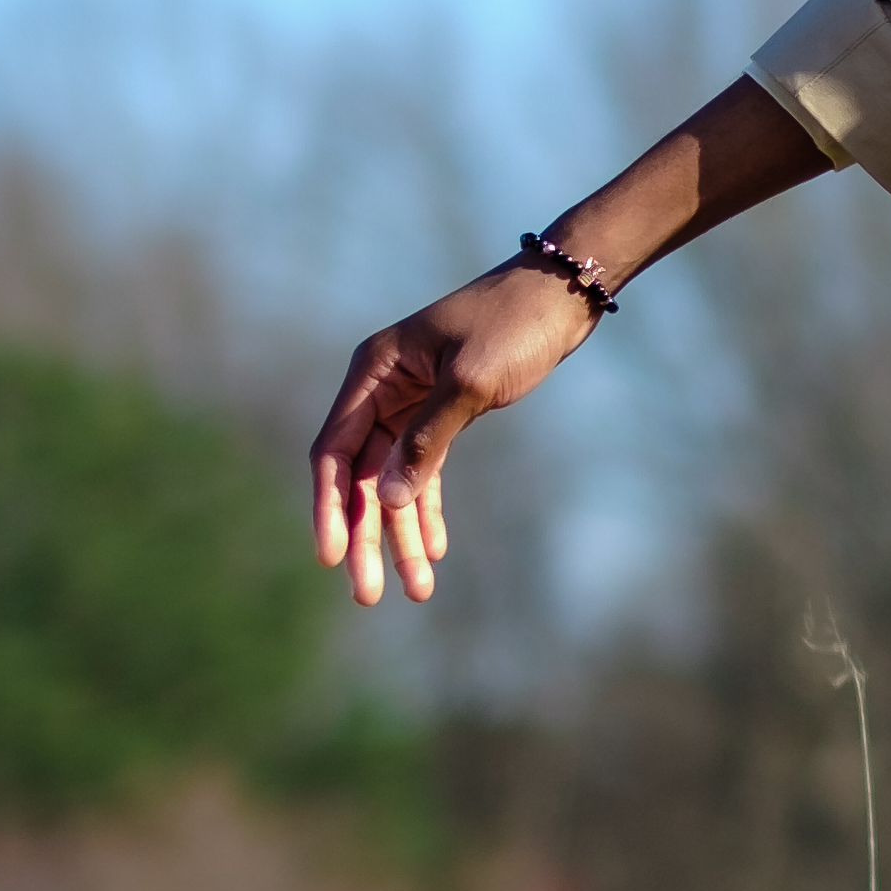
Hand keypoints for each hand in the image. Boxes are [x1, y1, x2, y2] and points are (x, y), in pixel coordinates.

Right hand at [310, 259, 590, 607]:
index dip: (329, 508)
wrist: (561, 295)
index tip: (329, 557)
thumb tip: (389, 501)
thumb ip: (427, 440)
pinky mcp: (442, 414)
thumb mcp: (470, 382)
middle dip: (366, 537)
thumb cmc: (513, 325)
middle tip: (369, 595)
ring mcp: (410, 404)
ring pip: (394, 482)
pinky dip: (427, 510)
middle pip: (361, 478)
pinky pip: (424, 471)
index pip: (335, 452)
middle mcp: (382, 390)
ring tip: (417, 590)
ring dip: (402, 535)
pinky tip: (435, 551)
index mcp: (374, 372)